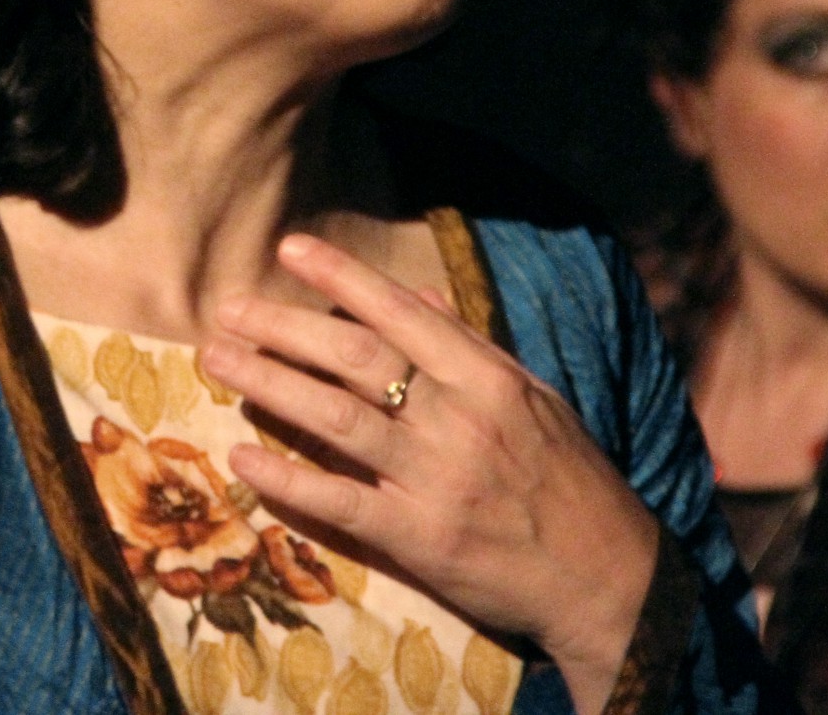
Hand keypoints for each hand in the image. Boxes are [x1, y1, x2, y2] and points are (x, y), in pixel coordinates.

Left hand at [203, 234, 660, 712]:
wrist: (609, 578)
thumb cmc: (570, 480)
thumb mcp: (534, 397)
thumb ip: (471, 346)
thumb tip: (420, 293)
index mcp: (488, 378)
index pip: (401, 313)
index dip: (341, 277)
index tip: (289, 248)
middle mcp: (458, 420)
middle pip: (355, 359)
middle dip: (283, 328)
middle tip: (226, 310)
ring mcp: (435, 480)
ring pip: (335, 421)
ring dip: (270, 385)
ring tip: (218, 361)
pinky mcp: (418, 540)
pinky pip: (339, 503)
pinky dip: (286, 479)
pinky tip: (242, 457)